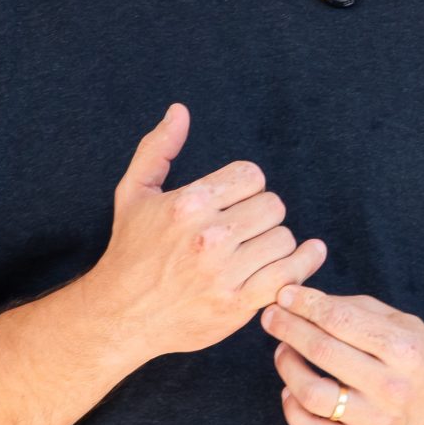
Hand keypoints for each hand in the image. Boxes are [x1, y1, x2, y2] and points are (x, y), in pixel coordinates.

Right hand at [85, 104, 327, 359]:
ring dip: (275, 243)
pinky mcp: (237, 304)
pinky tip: (301, 257)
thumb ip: (158, 148)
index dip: (247, 186)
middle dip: (261, 214)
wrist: (120, 314)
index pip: (252, 176)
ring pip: (284, 239)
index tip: (236, 202)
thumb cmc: (129, 250)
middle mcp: (208, 236)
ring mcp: (224, 272)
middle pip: (273, 206)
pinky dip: (303, 264)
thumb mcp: (133, 193)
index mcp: (188, 203)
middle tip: (245, 228)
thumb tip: (180, 110)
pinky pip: (290, 275)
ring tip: (256, 250)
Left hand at [261, 284, 423, 424]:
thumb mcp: (401, 322)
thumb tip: (302, 299)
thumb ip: (354, 309)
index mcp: (403, 348)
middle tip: (271, 316)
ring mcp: (376, 420)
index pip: (342, 319)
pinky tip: (290, 390)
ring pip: (312, 394)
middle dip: (289, 328)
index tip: (284, 295)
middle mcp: (391, 386)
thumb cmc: (420, 357)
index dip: (306, 304)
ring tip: (283, 351)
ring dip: (287, 367)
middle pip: (323, 351)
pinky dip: (292, 410)